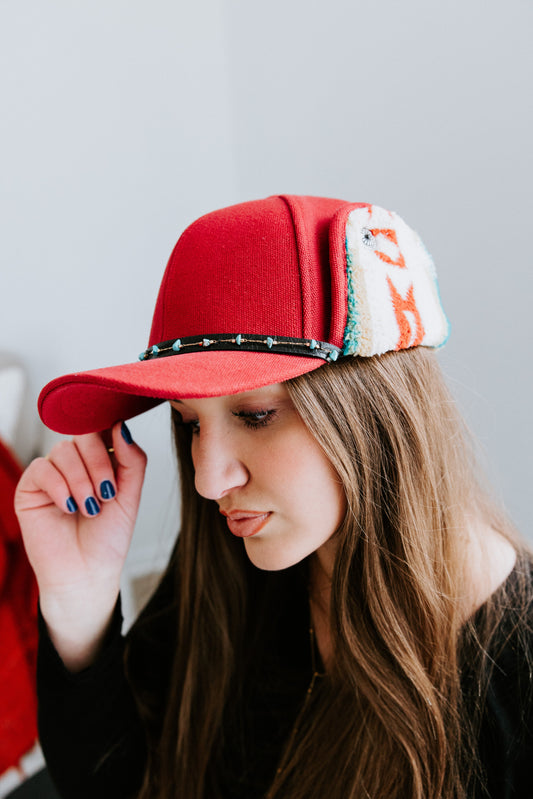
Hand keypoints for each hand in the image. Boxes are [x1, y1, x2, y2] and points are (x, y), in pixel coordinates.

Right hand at [15, 421, 146, 669]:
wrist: (86, 573)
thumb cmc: (107, 538)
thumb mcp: (130, 496)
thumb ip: (132, 460)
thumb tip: (122, 426)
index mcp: (101, 460)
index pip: (103, 429)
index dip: (111, 437)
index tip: (120, 458)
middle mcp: (75, 462)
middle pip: (84, 435)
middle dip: (99, 463)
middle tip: (106, 495)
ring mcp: (52, 473)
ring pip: (63, 450)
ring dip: (81, 480)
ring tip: (89, 509)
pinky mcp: (30, 488)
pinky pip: (41, 469)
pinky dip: (59, 487)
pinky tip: (68, 508)